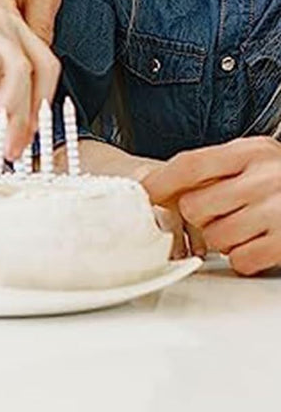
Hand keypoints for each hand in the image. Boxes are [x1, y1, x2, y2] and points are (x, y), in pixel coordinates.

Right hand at [0, 6, 60, 158]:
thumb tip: (16, 127)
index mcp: (9, 27)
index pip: (45, 67)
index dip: (41, 105)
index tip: (31, 136)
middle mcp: (2, 20)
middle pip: (40, 69)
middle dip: (29, 113)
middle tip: (14, 143)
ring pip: (18, 70)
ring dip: (9, 106)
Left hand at [142, 137, 280, 275]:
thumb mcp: (254, 158)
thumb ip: (215, 167)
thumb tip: (158, 185)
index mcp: (251, 152)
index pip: (191, 164)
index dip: (161, 181)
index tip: (143, 193)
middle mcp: (264, 178)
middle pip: (196, 205)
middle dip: (200, 215)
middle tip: (220, 212)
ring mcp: (277, 211)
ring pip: (215, 237)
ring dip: (223, 238)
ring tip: (245, 226)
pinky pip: (241, 260)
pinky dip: (244, 258)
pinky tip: (258, 243)